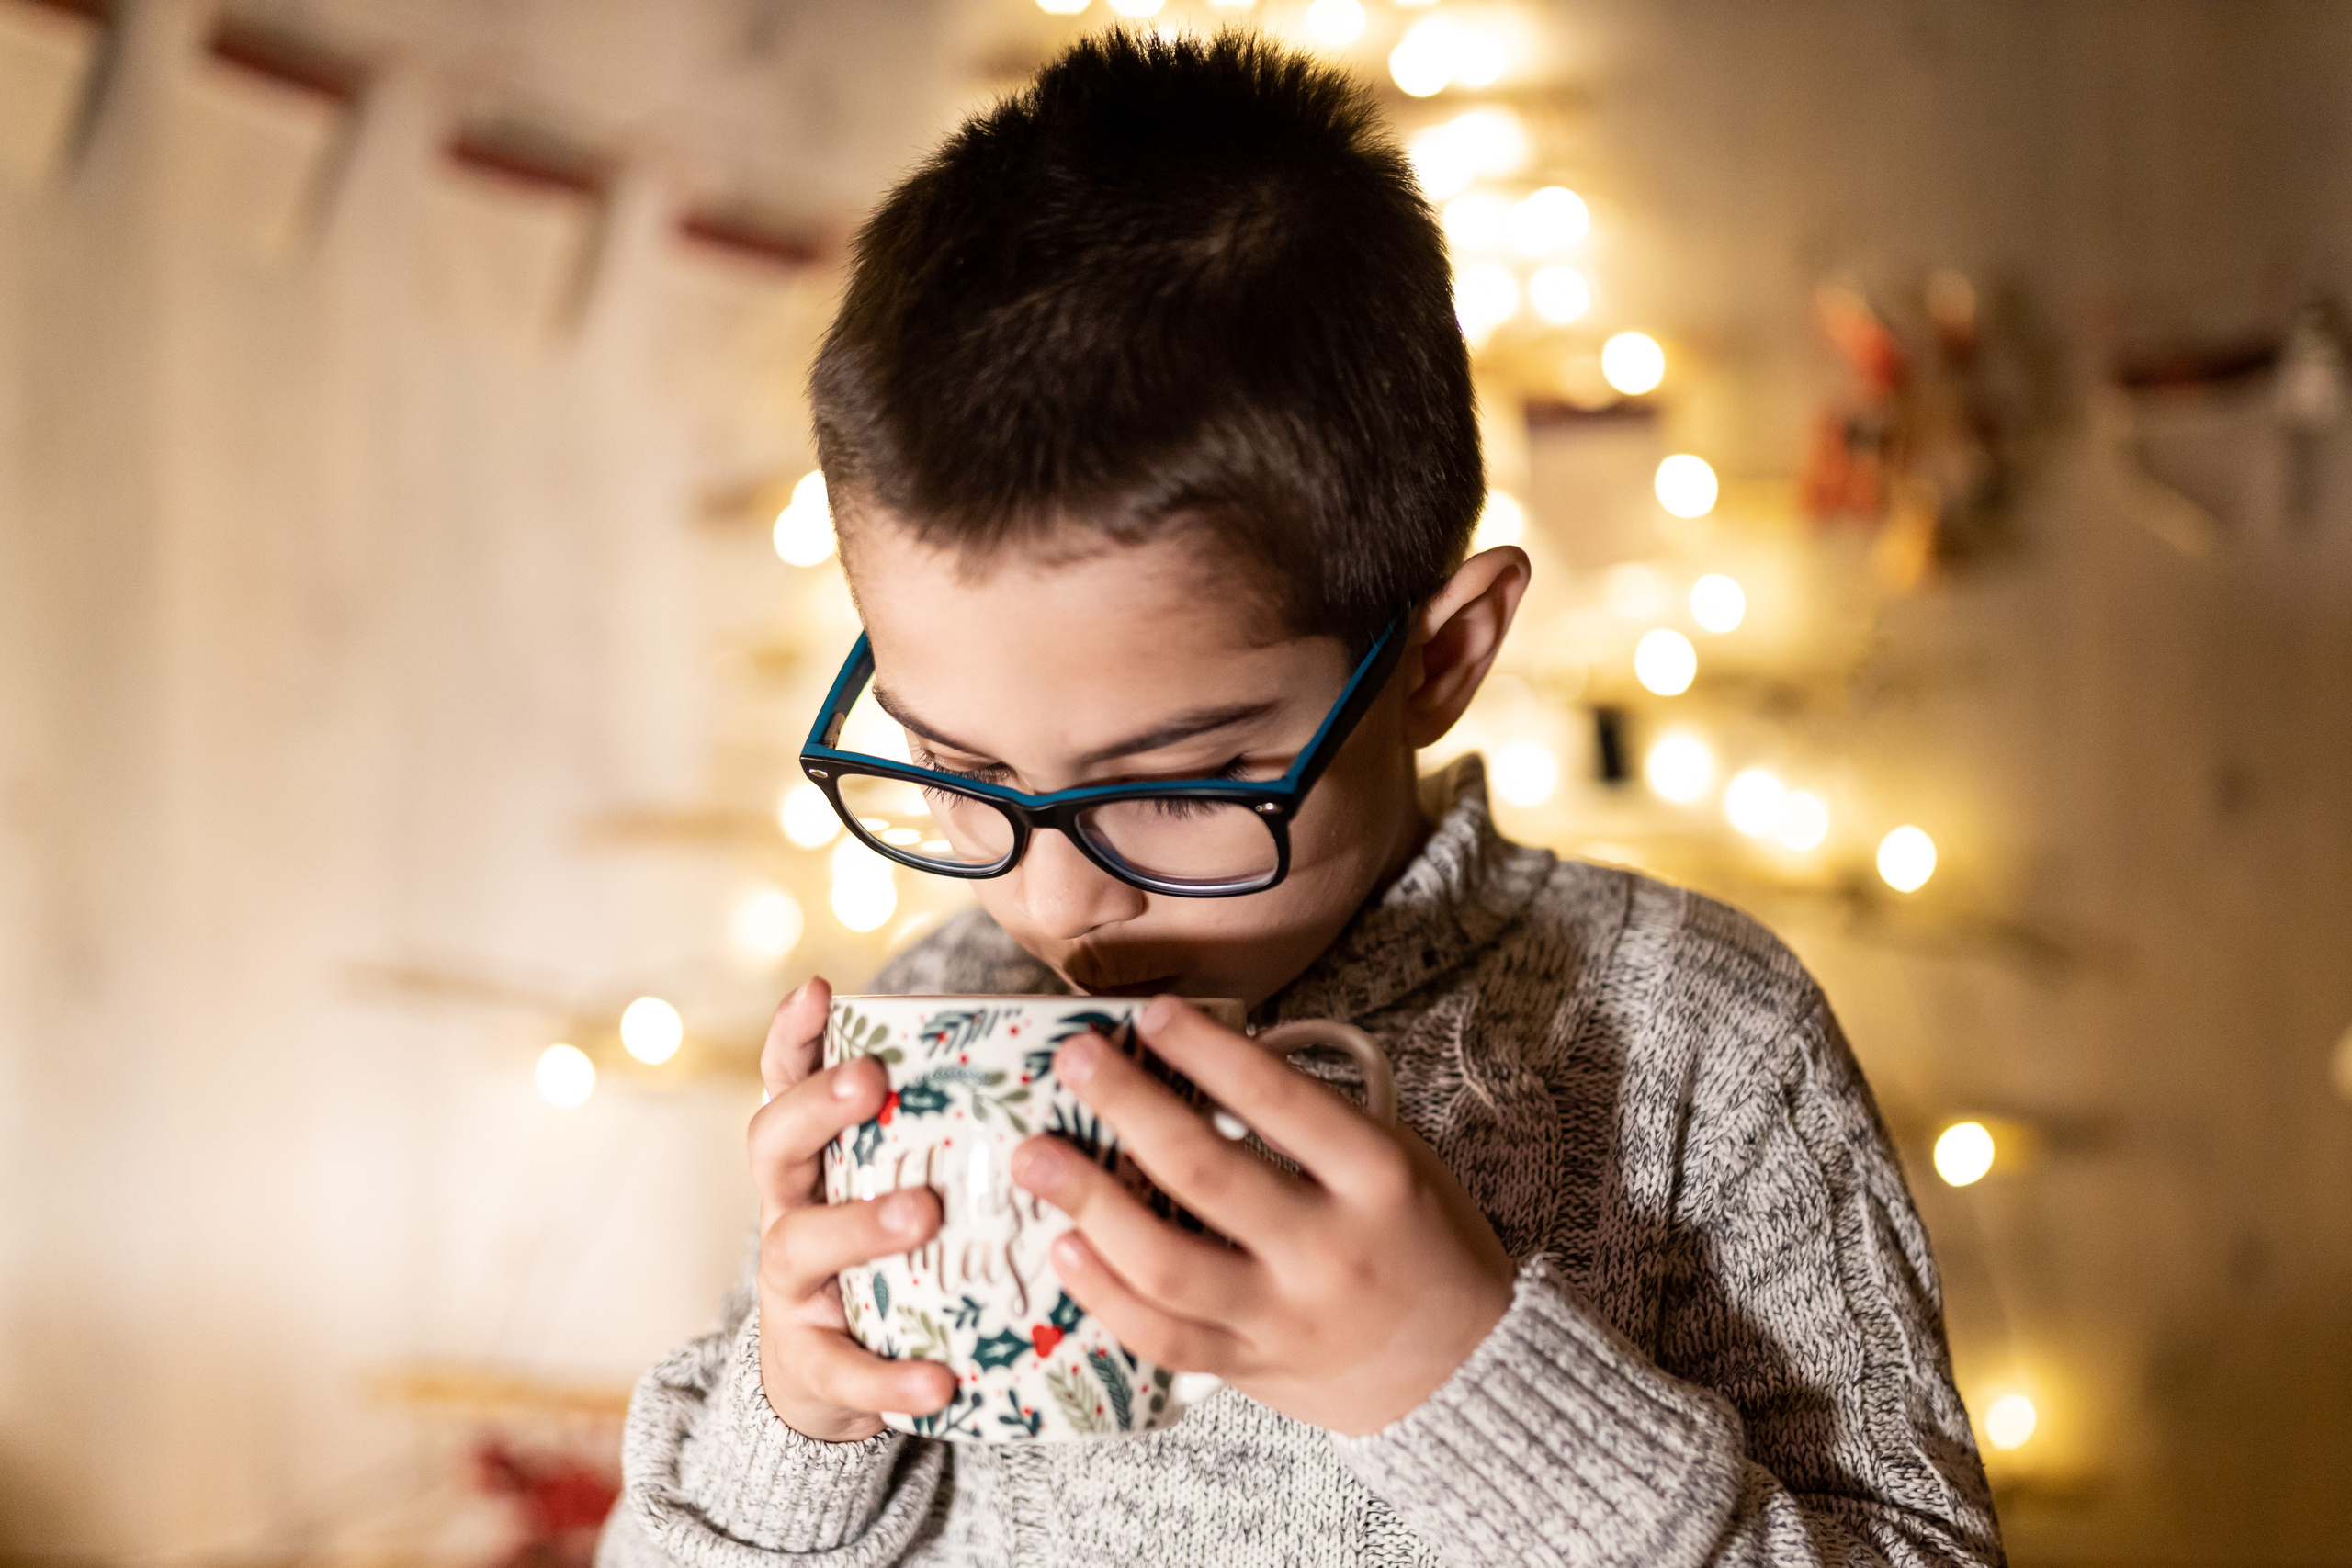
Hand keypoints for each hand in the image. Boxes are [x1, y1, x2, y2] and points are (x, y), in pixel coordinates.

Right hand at [747, 976, 954, 1441]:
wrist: (830, 1381)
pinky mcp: (813, 1365)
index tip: (819, 989)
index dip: (794, 1037)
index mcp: (813, 1160)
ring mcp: (793, 1288)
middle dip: (818, 1107)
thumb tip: (1061, 1058)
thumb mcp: (899, 1187)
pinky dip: (889, 1378)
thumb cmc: (889, 1259)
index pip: (786, 1083)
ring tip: (923, 1214)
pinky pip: (844, 1370)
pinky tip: (941, 1379)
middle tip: (871, 1080)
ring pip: (799, 1244)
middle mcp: (789, 1210)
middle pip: (773, 1145)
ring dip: (859, 1224)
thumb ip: (948, 1134)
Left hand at [1007, 996, 1514, 1436]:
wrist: (1466, 1371)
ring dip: (1090, 1204)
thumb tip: (1195, 1067)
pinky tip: (1064, 1246)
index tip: (1149, 1014)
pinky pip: (1163, 1337)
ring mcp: (1285, 1318)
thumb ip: (1310, 1124)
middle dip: (1128, 1108)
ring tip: (1035, 1156)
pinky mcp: (1250, 1368)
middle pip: (1206, 1173)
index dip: (1206, 1050)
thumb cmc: (1421, 1242)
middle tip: (1073, 1061)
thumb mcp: (1398, 1160)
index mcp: (1377, 1179)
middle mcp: (1329, 1250)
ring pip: (1168, 1266)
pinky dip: (1106, 1294)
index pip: (1279, 1099)